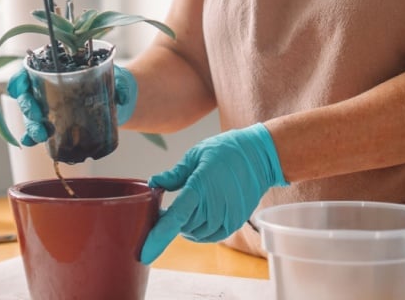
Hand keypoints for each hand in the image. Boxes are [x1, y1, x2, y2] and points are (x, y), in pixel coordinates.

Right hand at [5, 63, 138, 146]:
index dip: (20, 78)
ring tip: (41, 135)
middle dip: (28, 107)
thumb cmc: (109, 81)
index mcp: (55, 68)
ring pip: (30, 115)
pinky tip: (31, 143)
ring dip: (31, 125)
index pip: (28, 69)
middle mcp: (45, 86)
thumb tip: (121, 96)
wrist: (115, 99)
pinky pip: (36, 130)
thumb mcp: (115, 78)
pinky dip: (31, 137)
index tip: (22, 86)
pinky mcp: (52, 123)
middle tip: (39, 117)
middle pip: (26, 95)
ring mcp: (47, 105)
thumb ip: (119, 84)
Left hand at [139, 123, 286, 263]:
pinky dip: (200, 231)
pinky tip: (198, 217)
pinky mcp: (235, 222)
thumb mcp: (195, 156)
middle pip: (182, 227)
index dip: (158, 237)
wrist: (258, 156)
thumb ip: (174, 175)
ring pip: (196, 233)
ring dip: (186, 226)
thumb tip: (153, 183)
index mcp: (200, 187)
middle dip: (170, 221)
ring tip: (187, 208)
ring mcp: (227, 217)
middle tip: (168, 207)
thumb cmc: (225, 151)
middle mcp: (214, 206)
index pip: (175, 218)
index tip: (146, 252)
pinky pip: (211, 236)